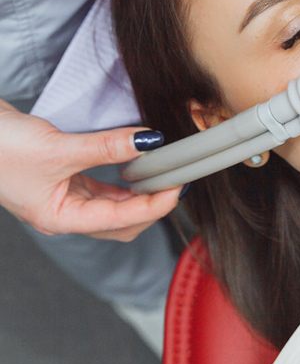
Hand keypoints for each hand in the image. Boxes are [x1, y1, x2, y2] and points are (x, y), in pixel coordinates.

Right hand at [0, 99, 180, 240]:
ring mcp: (63, 196)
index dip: (154, 205)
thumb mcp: (58, 149)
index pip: (120, 220)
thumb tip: (148, 140)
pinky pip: (102, 185)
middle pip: (121, 222)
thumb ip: (105, 146)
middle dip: (151, 205)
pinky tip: (137, 165)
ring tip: (163, 172)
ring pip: (113, 204)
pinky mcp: (62, 177)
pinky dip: (122, 178)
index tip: (178, 186)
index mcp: (60, 218)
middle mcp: (64, 213)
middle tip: (176, 180)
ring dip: (139, 192)